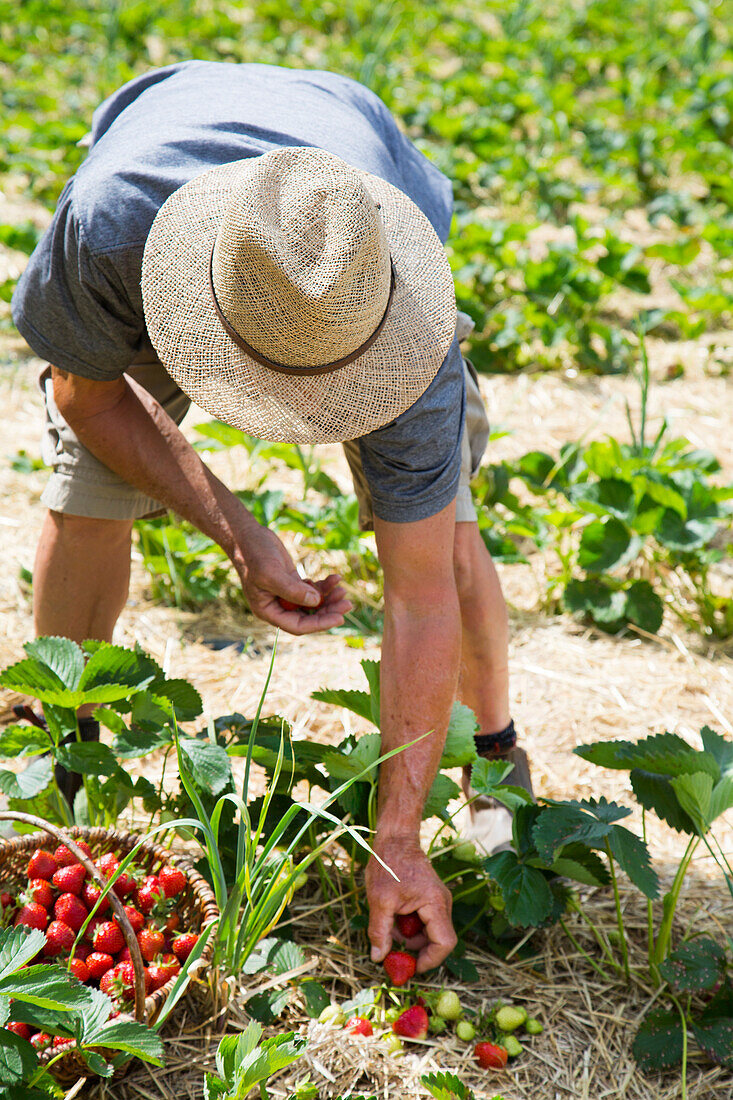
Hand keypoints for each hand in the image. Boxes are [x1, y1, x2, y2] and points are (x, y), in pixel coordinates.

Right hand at [234, 523, 351, 634]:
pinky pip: (312, 589)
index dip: (320, 624)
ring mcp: (286, 594)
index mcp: (269, 611)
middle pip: (309, 616)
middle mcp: (278, 606)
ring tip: (342, 588)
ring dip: (329, 597)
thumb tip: (315, 603)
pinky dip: (324, 585)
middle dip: (328, 610)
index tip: (339, 618)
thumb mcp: (272, 573)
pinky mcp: (292, 582)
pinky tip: (335, 578)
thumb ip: (293, 590)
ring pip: (313, 603)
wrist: (248, 536)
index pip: (298, 625)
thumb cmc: (254, 555)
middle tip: (347, 603)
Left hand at [365, 833, 455, 972]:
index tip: (410, 967)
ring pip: (430, 931)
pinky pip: (425, 920)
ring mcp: (438, 900)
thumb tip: (378, 958)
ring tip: (388, 927)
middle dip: (416, 949)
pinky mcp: (430, 897)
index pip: (445, 943)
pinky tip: (393, 917)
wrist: (395, 838)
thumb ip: (380, 932)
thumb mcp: (379, 900)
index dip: (430, 960)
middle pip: (438, 939)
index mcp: (436, 903)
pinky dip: (410, 925)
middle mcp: (442, 903)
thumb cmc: (389, 864)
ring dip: (410, 937)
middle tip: (393, 951)